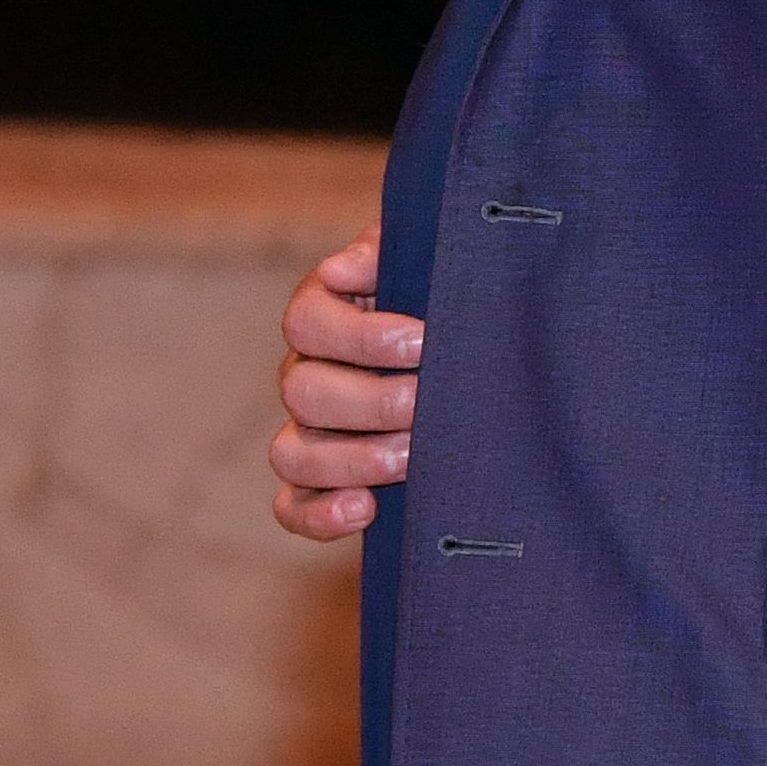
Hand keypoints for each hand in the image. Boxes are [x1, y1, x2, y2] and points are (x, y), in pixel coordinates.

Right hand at [268, 234, 422, 541]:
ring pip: (291, 453)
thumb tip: (345, 267)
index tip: (423, 341)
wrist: (475, 357)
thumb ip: (394, 249)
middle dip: (371, 401)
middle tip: (426, 403)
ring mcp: (308, 432)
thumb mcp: (431, 262)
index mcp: (325, 314)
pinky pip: (293, 507)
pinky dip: (320, 515)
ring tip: (411, 456)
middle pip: (301, 391)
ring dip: (353, 459)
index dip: (361, 335)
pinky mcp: (321, 485)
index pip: (307, 321)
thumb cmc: (449, 300)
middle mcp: (306, 373)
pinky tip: (366, 509)